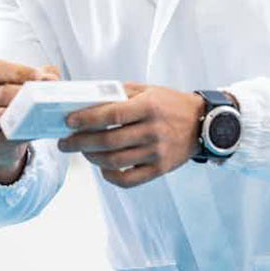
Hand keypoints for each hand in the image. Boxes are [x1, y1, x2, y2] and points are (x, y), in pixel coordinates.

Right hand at [0, 60, 60, 183]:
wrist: (7, 135)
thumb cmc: (18, 102)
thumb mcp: (28, 83)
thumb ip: (42, 74)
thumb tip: (51, 78)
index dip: (21, 72)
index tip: (42, 78)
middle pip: (2, 92)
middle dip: (28, 94)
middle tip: (47, 97)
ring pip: (1, 115)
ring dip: (26, 113)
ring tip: (43, 112)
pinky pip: (8, 135)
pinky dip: (25, 131)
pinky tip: (38, 127)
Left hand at [59, 83, 202, 187]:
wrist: (205, 123)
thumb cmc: (170, 104)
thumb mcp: (147, 90)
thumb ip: (118, 93)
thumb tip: (85, 98)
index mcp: (148, 108)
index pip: (111, 115)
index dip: (86, 119)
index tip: (67, 122)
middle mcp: (153, 131)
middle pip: (108, 141)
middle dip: (79, 143)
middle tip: (64, 143)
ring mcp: (157, 152)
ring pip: (115, 161)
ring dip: (91, 158)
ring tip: (81, 151)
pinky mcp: (161, 169)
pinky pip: (130, 180)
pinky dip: (111, 176)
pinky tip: (102, 167)